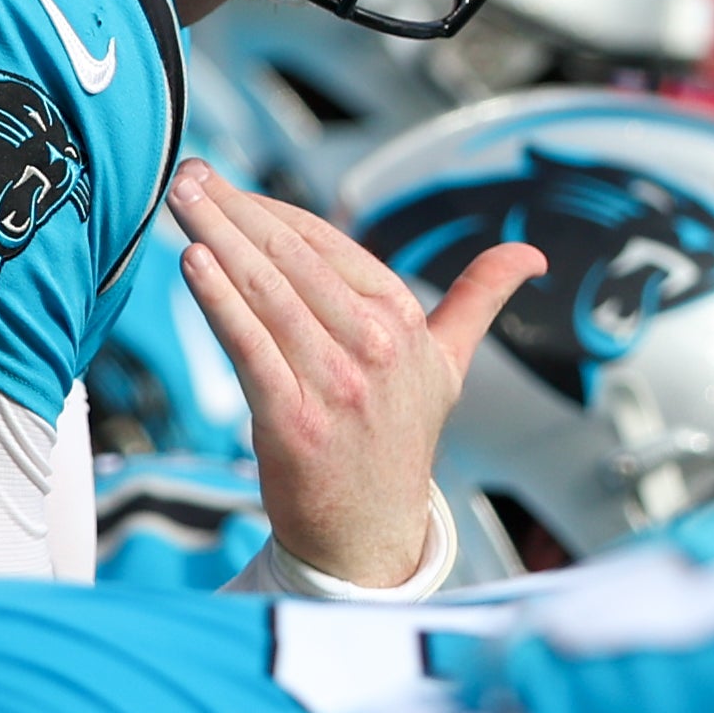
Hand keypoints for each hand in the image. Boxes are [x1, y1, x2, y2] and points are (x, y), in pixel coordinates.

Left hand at [167, 158, 543, 588]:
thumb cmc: (399, 439)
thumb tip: (530, 255)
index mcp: (404, 322)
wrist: (373, 536)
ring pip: (267, 293)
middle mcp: (374, 348)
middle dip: (234, 210)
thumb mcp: (449, 365)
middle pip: (292, 260)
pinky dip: (219, 301)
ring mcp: (335, 385)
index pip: (326, 245)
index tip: (225, 183)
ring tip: (183, 200)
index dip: (271, 208)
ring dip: (218, 239)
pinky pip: (250, 347)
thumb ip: (478, 298)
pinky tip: (192, 262)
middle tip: (190, 176)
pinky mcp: (293, 422)